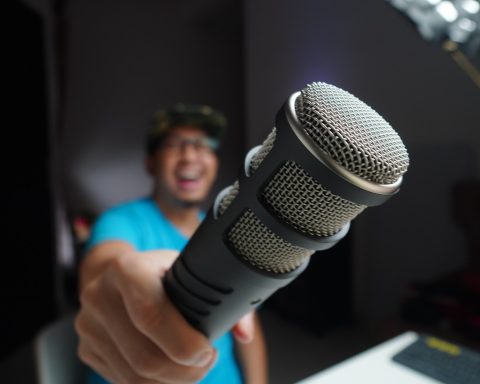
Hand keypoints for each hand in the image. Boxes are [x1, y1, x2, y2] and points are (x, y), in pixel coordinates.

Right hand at [75, 247, 217, 383]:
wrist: (121, 275)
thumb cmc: (163, 274)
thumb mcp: (191, 271)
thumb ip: (223, 299)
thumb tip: (244, 333)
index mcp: (128, 268)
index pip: (150, 312)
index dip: (183, 341)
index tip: (208, 350)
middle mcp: (100, 295)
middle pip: (144, 356)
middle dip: (185, 371)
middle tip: (206, 362)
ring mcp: (89, 325)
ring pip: (134, 377)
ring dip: (172, 382)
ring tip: (193, 369)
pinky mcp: (87, 349)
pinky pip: (122, 382)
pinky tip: (171, 373)